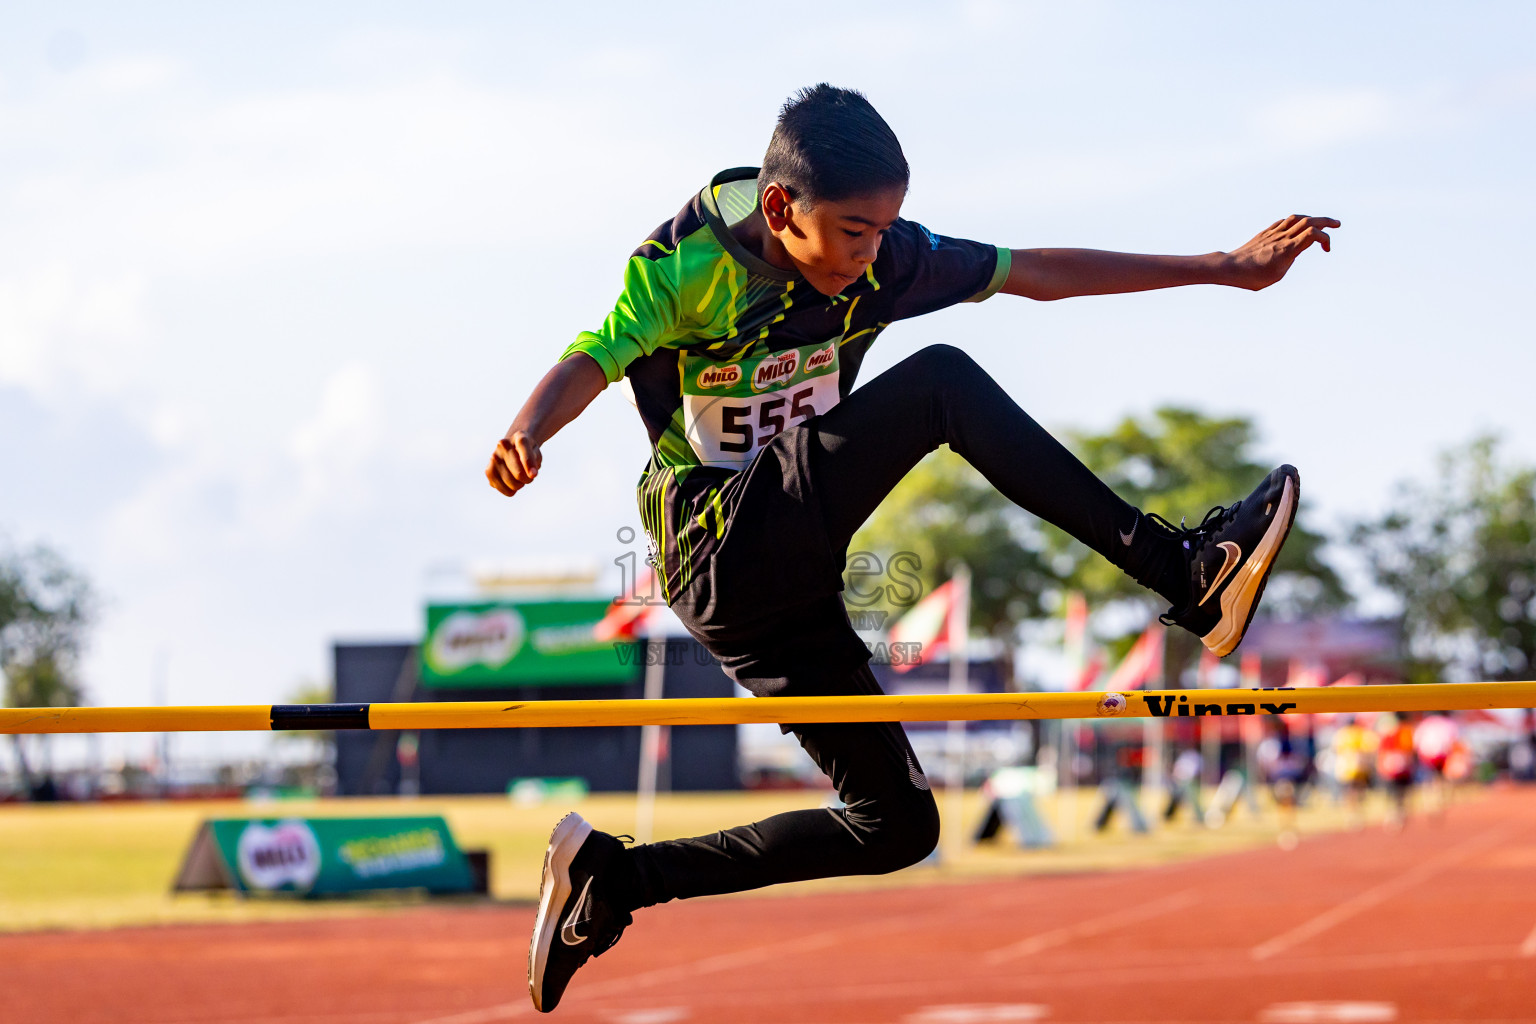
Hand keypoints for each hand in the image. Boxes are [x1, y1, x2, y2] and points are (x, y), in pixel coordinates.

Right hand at [486, 431, 541, 496]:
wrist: (513, 447)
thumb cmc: (528, 452)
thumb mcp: (536, 453)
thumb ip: (534, 461)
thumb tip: (531, 475)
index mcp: (520, 437)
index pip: (524, 449)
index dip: (529, 463)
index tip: (534, 474)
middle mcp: (503, 445)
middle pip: (519, 474)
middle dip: (528, 479)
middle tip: (529, 476)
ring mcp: (494, 457)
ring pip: (512, 483)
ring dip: (520, 485)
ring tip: (519, 477)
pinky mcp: (488, 470)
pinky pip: (503, 489)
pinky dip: (511, 491)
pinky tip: (511, 483)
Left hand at [1224, 215, 1339, 290]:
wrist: (1230, 268)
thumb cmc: (1253, 277)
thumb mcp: (1277, 275)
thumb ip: (1290, 260)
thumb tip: (1295, 251)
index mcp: (1287, 249)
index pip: (1313, 234)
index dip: (1325, 239)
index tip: (1327, 251)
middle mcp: (1282, 237)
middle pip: (1309, 221)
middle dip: (1326, 221)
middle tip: (1337, 225)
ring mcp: (1273, 233)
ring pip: (1297, 218)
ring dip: (1312, 218)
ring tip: (1320, 223)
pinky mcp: (1265, 233)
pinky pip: (1284, 221)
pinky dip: (1296, 221)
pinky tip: (1298, 225)